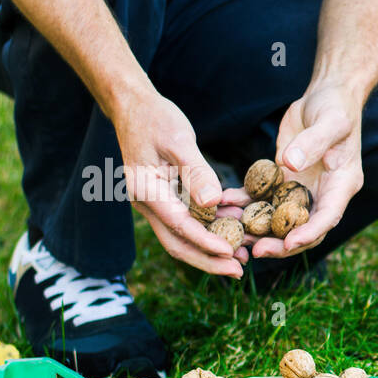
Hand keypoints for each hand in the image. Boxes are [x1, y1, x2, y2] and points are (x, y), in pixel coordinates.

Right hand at [112, 91, 245, 276]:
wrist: (133, 106)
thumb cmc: (155, 118)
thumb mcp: (178, 140)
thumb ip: (196, 172)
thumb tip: (213, 204)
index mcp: (147, 191)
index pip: (180, 226)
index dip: (206, 243)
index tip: (231, 254)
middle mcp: (148, 203)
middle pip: (178, 244)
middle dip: (209, 260)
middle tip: (240, 271)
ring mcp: (156, 203)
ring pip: (183, 237)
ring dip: (211, 249)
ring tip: (244, 256)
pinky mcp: (165, 199)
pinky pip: (187, 221)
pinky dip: (210, 229)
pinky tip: (236, 228)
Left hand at [250, 81, 364, 259]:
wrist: (327, 95)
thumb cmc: (335, 107)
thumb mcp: (330, 122)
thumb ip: (313, 142)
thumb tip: (290, 164)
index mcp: (342, 185)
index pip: (327, 218)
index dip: (308, 234)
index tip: (288, 243)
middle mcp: (323, 193)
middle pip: (304, 229)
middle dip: (280, 243)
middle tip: (255, 250)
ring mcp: (303, 189)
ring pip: (281, 220)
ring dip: (259, 230)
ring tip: (234, 237)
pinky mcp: (284, 179)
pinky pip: (264, 198)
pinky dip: (246, 204)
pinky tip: (225, 205)